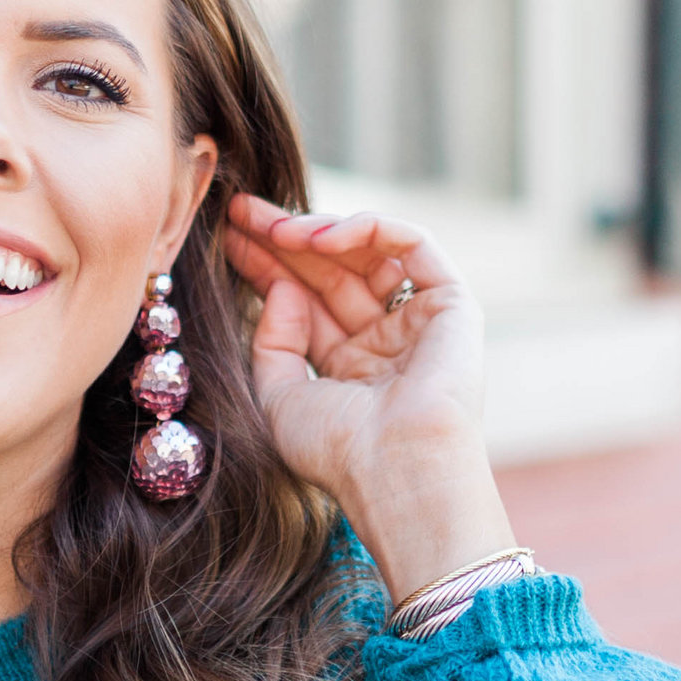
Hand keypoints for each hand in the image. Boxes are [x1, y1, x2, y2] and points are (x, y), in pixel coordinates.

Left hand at [221, 195, 517, 609]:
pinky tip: (321, 235)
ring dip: (317, 231)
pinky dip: (369, 228)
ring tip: (275, 227)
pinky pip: (413, 244)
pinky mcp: (452, 303)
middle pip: (329, 272)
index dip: (266, 267)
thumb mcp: (278, 397)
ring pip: (366, 253)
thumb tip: (282, 288)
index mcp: (349, 368)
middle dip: (283, 238)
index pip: (304, 302)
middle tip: (240, 210)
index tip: (228, 239)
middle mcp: (386, 342)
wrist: (397, 470)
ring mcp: (419, 321)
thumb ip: (273, 340)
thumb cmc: (338, 451)